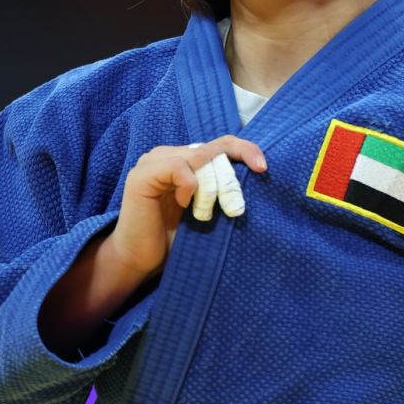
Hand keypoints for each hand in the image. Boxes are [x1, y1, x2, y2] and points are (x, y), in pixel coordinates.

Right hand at [108, 136, 267, 279]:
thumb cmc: (174, 238)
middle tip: (234, 209)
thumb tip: (257, 171)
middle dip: (230, 179)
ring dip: (212, 187)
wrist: (140, 260)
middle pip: (214, 149)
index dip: (244, 149)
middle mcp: (168, 154)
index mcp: (184, 159)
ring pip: (199, 157)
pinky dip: (189, 186)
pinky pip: (179, 167)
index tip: (262, 168)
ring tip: (206, 213)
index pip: (220, 143)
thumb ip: (220, 187)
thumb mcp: (207, 208)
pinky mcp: (142, 174)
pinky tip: (183, 205)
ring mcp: (152, 161)